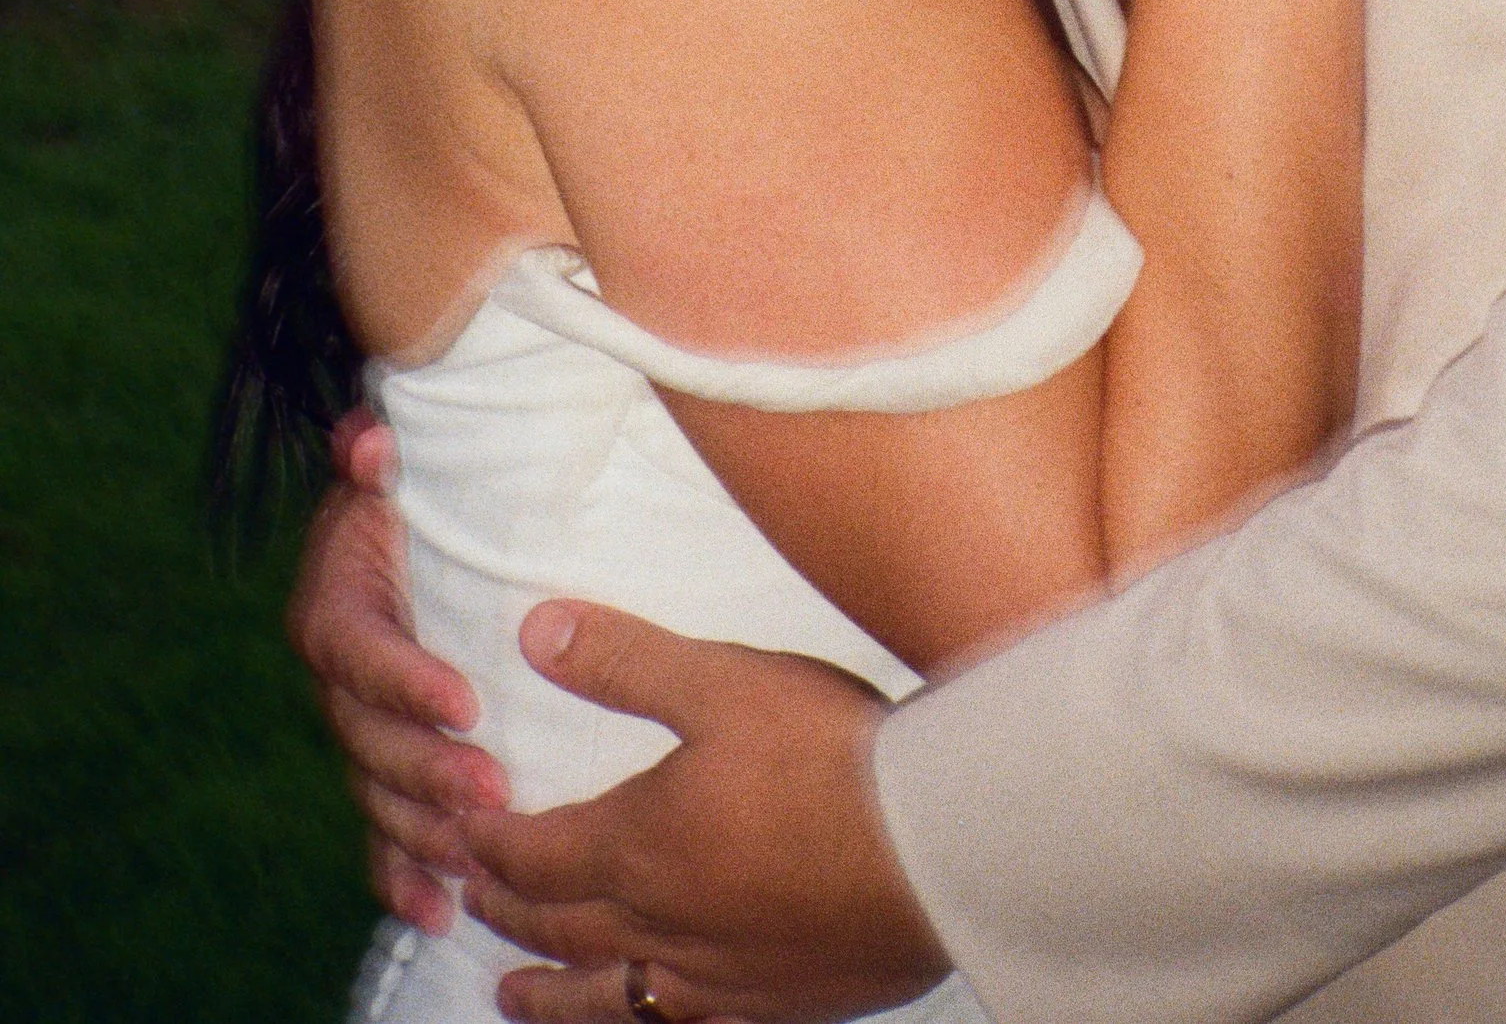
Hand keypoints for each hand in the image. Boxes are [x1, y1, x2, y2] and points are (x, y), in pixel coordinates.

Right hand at [288, 410, 506, 928]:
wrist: (404, 533)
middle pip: (371, 744)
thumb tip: (368, 441)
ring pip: (379, 799)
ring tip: (480, 859)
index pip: (361, 656)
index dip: (405, 682)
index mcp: (335, 614)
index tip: (464, 702)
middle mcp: (338, 686)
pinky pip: (381, 836)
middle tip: (494, 794)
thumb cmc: (411, 502)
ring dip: (424, 833)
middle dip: (430, 774)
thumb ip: (373, 457)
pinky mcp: (384, 773)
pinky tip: (438, 916)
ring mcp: (359, 737)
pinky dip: (402, 880)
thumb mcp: (394, 473)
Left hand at [464, 603, 946, 1023]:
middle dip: (510, 911)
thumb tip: (533, 632)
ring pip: (608, 995)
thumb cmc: (828, 758)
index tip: (462, 835)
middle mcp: (662, 925)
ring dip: (552, 994)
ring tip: (515, 997)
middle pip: (563, 926)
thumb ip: (624, 662)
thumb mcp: (721, 681)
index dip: (492, 845)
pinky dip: (646, 1021)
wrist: (932, 845)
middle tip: (470, 904)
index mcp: (640, 846)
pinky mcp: (772, 1003)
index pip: (538, 855)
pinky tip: (652, 1016)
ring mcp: (716, 975)